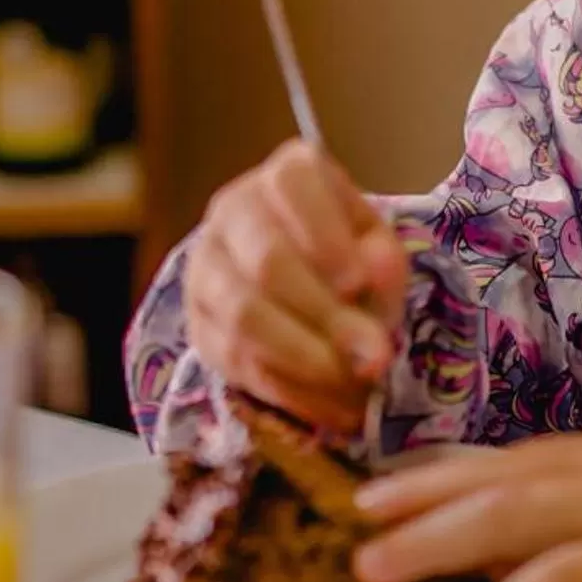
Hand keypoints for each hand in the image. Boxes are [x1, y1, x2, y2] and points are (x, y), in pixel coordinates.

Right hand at [182, 140, 410, 433]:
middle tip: (374, 357)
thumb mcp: (377, 246)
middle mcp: (234, 211)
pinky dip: (289, 389)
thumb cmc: (346, 254)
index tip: (357, 284)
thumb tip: (371, 275)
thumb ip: (383, 261)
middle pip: (267, 261)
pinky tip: (329, 405)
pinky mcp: (198, 325)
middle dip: (325, 315)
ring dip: (305, 359)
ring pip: (244, 316)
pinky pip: (237, 361)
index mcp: (286, 176)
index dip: (325, 238)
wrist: (299, 281)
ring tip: (354, 387)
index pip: (294, 187)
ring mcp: (206, 268)